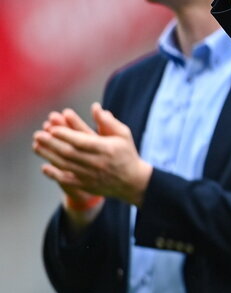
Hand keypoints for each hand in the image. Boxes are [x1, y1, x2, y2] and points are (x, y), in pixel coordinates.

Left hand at [32, 103, 152, 206]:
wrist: (132, 181)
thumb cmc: (126, 154)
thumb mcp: (123, 135)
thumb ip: (108, 122)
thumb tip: (95, 107)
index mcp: (106, 149)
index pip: (82, 141)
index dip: (66, 135)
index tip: (52, 128)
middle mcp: (97, 163)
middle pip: (69, 153)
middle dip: (51, 143)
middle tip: (38, 135)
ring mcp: (91, 176)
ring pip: (65, 165)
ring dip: (48, 155)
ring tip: (36, 146)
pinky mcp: (86, 186)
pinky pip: (67, 180)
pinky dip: (54, 174)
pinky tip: (44, 167)